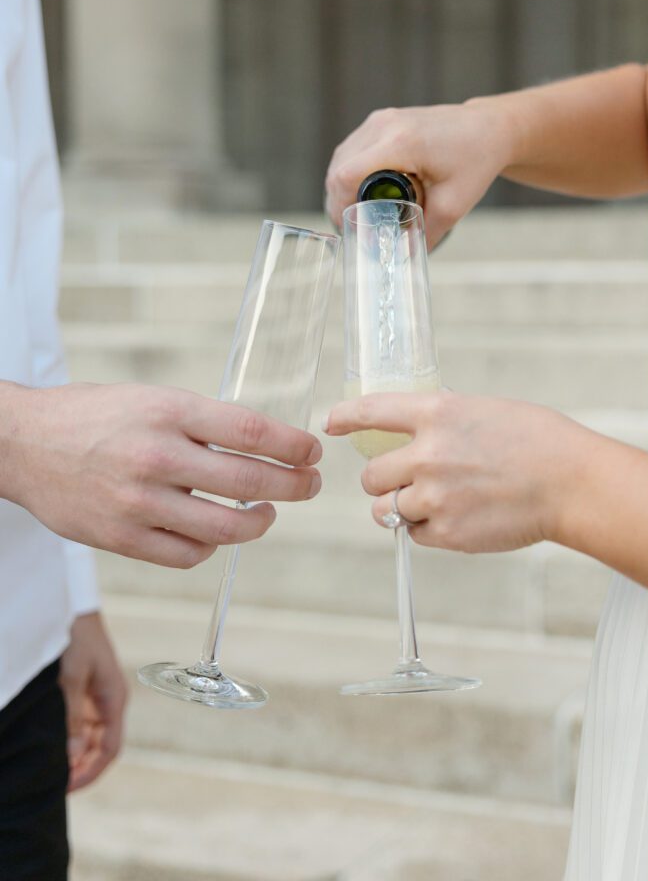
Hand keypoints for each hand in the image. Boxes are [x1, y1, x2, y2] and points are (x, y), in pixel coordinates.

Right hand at [3, 382, 321, 567]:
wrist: (23, 443)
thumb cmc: (93, 415)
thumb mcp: (151, 399)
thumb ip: (200, 422)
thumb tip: (260, 445)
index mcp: (168, 411)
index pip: (251, 431)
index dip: (293, 446)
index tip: (312, 451)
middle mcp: (157, 455)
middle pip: (249, 480)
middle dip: (294, 485)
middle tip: (309, 484)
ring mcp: (139, 502)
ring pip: (225, 527)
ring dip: (259, 523)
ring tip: (267, 513)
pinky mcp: (122, 538)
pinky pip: (187, 554)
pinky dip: (211, 546)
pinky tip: (216, 533)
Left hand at [59, 612, 126, 792]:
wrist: (72, 607)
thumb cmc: (76, 638)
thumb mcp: (72, 678)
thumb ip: (73, 718)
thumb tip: (74, 756)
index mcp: (115, 699)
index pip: (110, 748)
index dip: (91, 772)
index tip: (67, 788)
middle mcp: (109, 701)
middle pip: (101, 745)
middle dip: (81, 766)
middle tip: (54, 783)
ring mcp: (97, 696)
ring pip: (90, 736)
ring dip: (75, 753)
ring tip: (52, 768)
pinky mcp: (84, 690)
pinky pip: (81, 722)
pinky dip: (70, 737)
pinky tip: (54, 745)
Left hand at [324, 389, 583, 552]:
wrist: (570, 482)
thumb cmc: (537, 441)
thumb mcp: (483, 411)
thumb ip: (443, 421)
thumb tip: (418, 429)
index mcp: (436, 414)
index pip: (371, 411)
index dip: (344, 418)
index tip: (331, 423)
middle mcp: (426, 454)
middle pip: (370, 476)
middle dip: (383, 481)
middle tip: (405, 481)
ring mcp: (434, 497)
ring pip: (385, 510)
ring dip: (400, 508)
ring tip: (433, 503)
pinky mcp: (446, 533)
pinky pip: (414, 535)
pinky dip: (426, 530)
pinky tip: (457, 518)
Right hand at [325, 100, 514, 248]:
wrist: (488, 128)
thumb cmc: (476, 160)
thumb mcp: (453, 205)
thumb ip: (426, 234)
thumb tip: (404, 259)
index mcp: (400, 143)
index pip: (347, 176)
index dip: (339, 206)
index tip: (351, 228)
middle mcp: (384, 126)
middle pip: (338, 168)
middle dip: (339, 201)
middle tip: (355, 226)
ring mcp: (380, 119)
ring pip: (341, 158)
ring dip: (342, 186)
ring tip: (359, 211)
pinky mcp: (381, 120)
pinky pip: (352, 149)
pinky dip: (351, 171)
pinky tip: (362, 190)